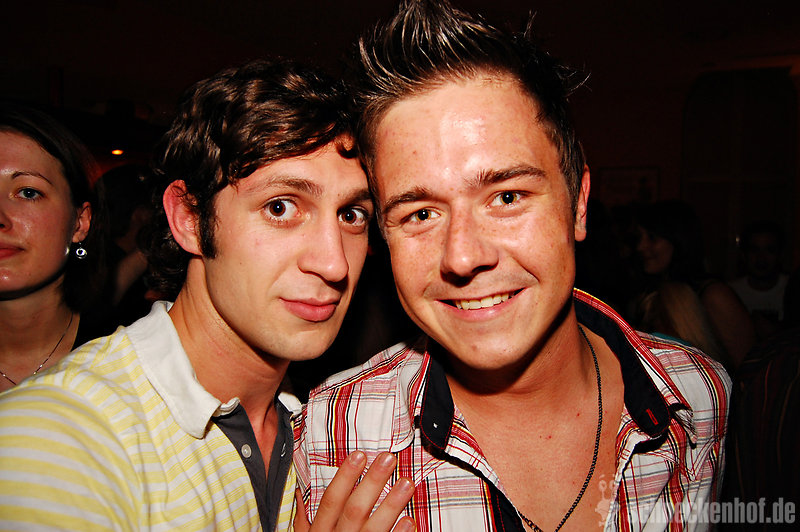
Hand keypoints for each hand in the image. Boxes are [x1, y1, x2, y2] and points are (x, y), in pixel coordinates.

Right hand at [294, 451, 414, 531]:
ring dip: (391, 505)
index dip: (345, 477)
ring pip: (373, 529)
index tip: (359, 455)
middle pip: (354, 510)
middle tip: (388, 459)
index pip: (331, 501)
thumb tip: (299, 493)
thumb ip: (303, 520)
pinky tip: (409, 521)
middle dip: (372, 483)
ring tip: (407, 483)